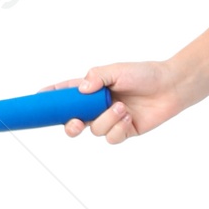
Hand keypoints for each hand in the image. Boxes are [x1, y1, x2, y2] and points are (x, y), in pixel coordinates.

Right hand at [46, 63, 184, 145]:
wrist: (170, 87)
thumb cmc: (144, 74)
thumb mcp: (117, 70)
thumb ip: (96, 77)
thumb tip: (80, 90)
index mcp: (92, 89)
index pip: (66, 94)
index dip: (50, 97)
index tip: (37, 99)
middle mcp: (98, 106)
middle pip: (72, 120)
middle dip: (69, 125)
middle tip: (75, 122)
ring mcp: (110, 120)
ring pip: (94, 130)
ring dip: (107, 120)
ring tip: (123, 108)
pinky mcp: (123, 131)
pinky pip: (111, 138)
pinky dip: (118, 129)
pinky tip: (129, 118)